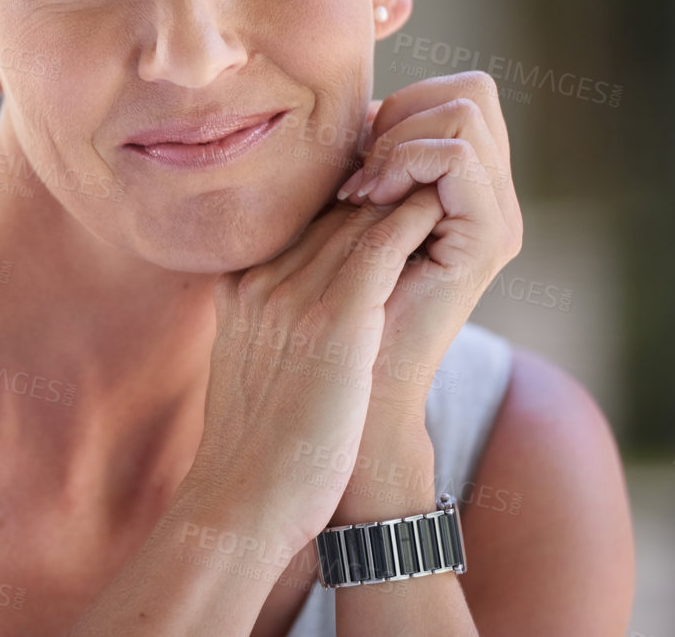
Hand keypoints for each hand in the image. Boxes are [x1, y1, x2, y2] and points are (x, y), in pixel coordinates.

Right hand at [187, 182, 450, 558]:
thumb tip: (294, 325)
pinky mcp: (334, 321)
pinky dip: (411, 219)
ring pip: (355, 219)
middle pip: (326, 214)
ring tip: (434, 178)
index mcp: (238, 291)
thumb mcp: (246, 372)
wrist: (243, 501)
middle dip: (373, 193)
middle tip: (416, 173)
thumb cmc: (254, 452)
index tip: (376, 195)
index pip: (297, 226)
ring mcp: (292, 297)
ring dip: (398, 196)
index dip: (341, 207)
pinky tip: (437, 207)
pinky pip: (381, 246)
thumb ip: (264, 330)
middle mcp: (261, 283)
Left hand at [330, 72, 522, 513]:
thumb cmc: (327, 313)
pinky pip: (456, 158)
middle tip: (359, 169)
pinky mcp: (490, 241)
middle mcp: (489, 201)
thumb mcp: (337, 222)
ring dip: (400, 137)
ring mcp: (496, 220)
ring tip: (361, 187)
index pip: (455, 93)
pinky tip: (368, 198)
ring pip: (467, 113)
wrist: (348, 392)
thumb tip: (349, 107)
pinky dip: (406, 159)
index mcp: (461, 191)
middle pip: (472, 92)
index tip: (351, 154)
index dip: (398, 104)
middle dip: (404, 112)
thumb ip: (355, 168)